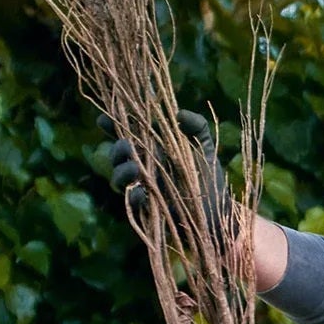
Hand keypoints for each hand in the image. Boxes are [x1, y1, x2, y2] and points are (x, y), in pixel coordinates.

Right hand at [106, 108, 235, 246]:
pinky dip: (133, 196)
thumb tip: (179, 113)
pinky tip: (140, 192)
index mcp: (154, 149)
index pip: (127, 134)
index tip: (104, 119)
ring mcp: (145, 187)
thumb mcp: (206, 147)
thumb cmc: (210, 178)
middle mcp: (145, 166)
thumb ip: (198, 126)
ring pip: (120, 177)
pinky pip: (132, 202)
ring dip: (121, 171)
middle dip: (117, 149)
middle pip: (118, 155)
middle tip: (126, 146)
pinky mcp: (149, 208)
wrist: (219, 210)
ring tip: (134, 169)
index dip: (112, 125)